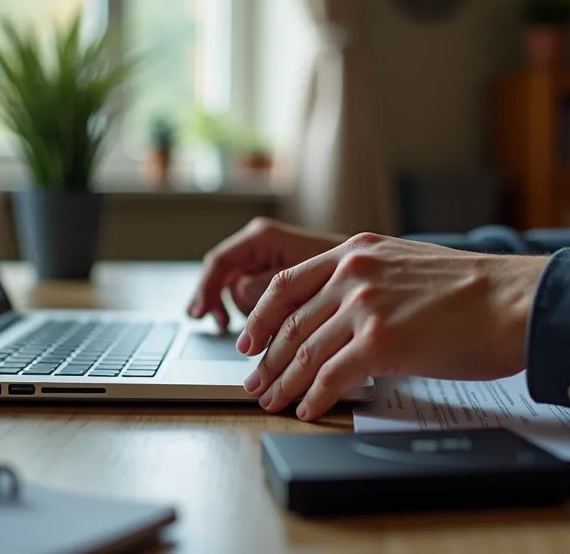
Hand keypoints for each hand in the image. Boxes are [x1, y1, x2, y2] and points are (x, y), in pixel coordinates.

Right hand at [187, 218, 346, 330]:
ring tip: (258, 333)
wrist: (369, 274)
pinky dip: (257, 316)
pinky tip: (267, 331)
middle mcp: (261, 245)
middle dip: (221, 303)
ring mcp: (266, 261)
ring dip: (245, 314)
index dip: (206, 289)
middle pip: (223, 277)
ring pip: (237, 291)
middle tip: (222, 326)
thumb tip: (238, 293)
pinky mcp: (275, 278)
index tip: (199, 312)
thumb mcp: (304, 279)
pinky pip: (253, 298)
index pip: (219, 261)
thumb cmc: (345, 270)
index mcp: (263, 236)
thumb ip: (267, 285)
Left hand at [238, 233, 548, 419]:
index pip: (289, 282)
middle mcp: (354, 273)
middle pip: (291, 321)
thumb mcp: (411, 267)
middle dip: (267, 357)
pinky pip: (331, 376)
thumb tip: (350, 314)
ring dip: (284, 382)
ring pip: (305, 351)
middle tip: (255, 380)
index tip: (251, 337)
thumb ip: (374, 280)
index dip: (263, 316)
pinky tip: (309, 408)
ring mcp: (365, 306)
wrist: (516, 301)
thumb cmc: (479, 291)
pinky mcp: (381, 342)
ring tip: (273, 401)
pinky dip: (314, 396)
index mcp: (358, 251)